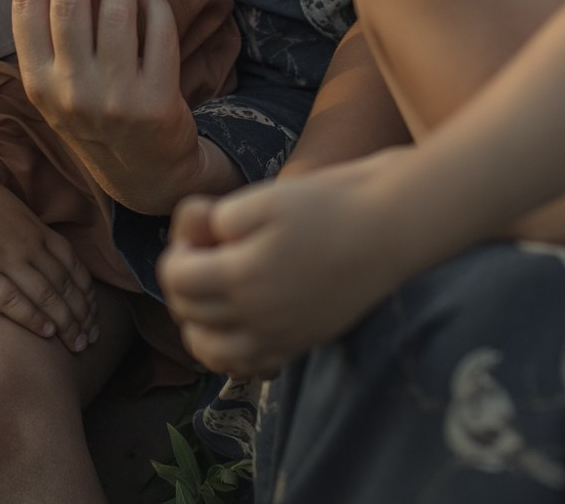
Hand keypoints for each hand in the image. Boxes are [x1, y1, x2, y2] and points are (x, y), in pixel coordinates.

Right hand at [0, 154, 98, 350]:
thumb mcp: (3, 204)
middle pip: (65, 284)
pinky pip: (14, 302)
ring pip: (47, 296)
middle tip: (92, 338)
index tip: (93, 312)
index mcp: (33, 227)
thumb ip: (23, 226)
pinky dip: (34, 319)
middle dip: (83, 314)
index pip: (73, 264)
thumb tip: (34, 242)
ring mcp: (4, 259)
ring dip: (66, 324)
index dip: (86, 291)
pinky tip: (46, 335)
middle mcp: (26, 243)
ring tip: (77, 345)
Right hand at [12, 0, 228, 214]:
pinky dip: (155, 3)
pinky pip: (158, 29)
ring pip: (117, 10)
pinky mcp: (156, 102)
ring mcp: (114, 98)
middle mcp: (70, 92)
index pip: (26, 4)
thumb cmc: (95, 114)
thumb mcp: (57, 85)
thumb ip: (52, 34)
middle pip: (68, 0)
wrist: (145, 173)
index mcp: (36, 83)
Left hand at [159, 150, 411, 376]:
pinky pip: (248, 367)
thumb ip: (219, 221)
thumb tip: (199, 241)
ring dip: (199, 323)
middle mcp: (256, 317)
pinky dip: (231, 352)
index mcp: (242, 275)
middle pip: (188, 313)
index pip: (176, 279)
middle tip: (208, 253)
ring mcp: (279, 337)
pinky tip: (239, 323)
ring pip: (210, 351)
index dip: (177, 250)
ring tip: (215, 292)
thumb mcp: (265, 197)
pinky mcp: (299, 344)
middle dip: (185, 282)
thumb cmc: (328, 205)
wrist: (388, 230)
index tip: (200, 231)